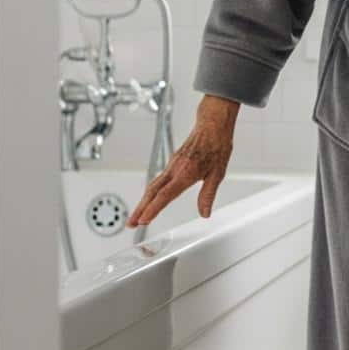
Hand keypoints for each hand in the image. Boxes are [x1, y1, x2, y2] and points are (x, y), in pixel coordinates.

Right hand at [126, 97, 236, 226]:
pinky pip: (158, 179)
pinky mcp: (172, 162)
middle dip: (139, 209)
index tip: (143, 220)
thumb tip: (204, 213)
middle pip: (152, 192)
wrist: (212, 125)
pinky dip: (150, 192)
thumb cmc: (217, 145)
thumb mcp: (218, 174)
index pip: (165, 195)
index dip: (153, 209)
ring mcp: (172, 165)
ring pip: (153, 186)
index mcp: (185, 173)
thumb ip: (207, 195)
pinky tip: (150, 198)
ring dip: (143, 202)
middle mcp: (175, 169)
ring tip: (137, 216)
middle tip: (130, 223)